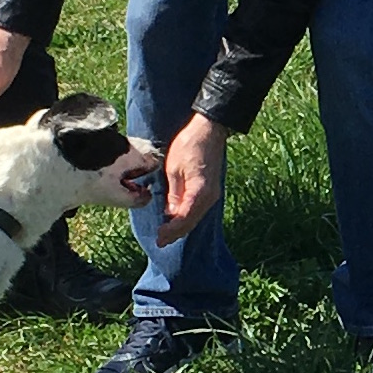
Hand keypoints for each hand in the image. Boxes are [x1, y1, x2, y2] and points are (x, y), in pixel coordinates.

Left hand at [149, 113, 227, 245]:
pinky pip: (199, 209)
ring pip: (196, 217)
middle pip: (192, 221)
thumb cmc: (189, 145)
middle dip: (176, 233)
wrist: (209, 130)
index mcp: (199, 191)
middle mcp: (209, 196)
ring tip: (167, 234)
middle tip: (160, 241)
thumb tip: (170, 213)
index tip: (159, 238)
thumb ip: (174, 194)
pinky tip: (178, 219)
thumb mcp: (174, 168)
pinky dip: (188, 217)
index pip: (184, 218)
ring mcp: (213, 193)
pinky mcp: (211, 189)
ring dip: (182, 227)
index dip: (172, 231)